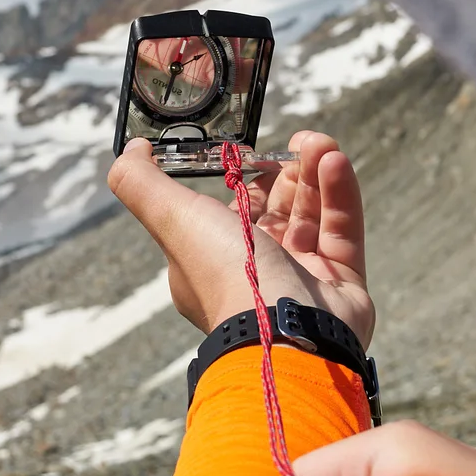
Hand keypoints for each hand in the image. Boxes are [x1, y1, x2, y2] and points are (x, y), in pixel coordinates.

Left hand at [106, 130, 373, 344]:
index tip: (247, 151)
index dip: (238, 178)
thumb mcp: (169, 218)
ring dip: (313, 173)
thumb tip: (133, 150)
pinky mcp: (340, 283)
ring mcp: (300, 279)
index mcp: (213, 262)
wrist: (285, 332)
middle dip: (283, 171)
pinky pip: (342, 229)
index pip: (226, 211)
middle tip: (294, 143)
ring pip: (310, 215)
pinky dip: (338, 193)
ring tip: (319, 143)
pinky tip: (334, 159)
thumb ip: (140, 182)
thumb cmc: (223, 276)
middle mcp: (255, 272)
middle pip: (274, 209)